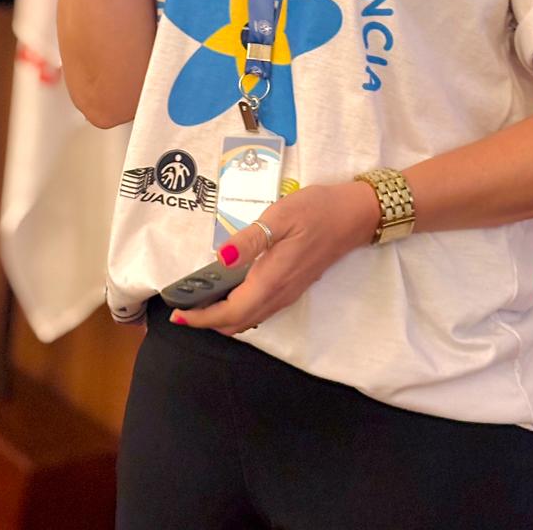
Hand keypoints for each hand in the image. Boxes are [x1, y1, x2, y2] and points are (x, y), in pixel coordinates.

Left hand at [170, 181, 380, 335]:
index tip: (178, 314)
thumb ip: (249, 240)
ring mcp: (288, 293)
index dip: (202, 318)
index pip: (230, 312)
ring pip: (250, 318)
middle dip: (208, 322)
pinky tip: (230, 289)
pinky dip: (239, 309)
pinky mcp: (293, 286)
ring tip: (200, 300)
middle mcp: (279, 294)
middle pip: (237, 322)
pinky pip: (261, 309)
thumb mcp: (280, 215)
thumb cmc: (316, 211)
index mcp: (271, 280)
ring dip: (223, 317)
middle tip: (183, 308)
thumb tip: (220, 260)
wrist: (354, 215)